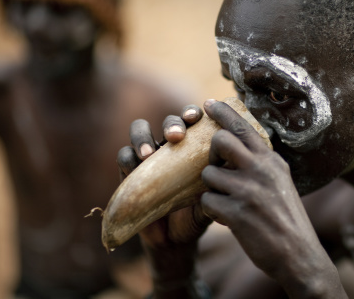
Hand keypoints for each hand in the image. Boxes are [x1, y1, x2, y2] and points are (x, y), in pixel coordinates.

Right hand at [116, 105, 210, 297]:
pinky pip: (124, 156)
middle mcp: (170, 146)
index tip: (196, 117)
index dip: (192, 113)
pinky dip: (128, 156)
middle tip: (176, 136)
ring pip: (140, 130)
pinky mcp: (129, 172)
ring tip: (149, 153)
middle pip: (168, 121)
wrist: (176, 241)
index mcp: (193, 146)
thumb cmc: (197, 214)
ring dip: (143, 136)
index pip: (192, 120)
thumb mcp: (212, 198)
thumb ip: (219, 184)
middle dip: (172, 123)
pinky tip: (135, 164)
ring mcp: (148, 157)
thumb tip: (229, 168)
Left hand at [199, 99, 344, 297]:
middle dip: (211, 154)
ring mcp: (249, 191)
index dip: (223, 113)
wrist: (299, 254)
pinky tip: (227, 218)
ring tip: (227, 201)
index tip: (208, 104)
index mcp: (272, 160)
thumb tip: (237, 145)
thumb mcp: (281, 181)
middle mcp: (261, 170)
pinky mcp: (237, 214)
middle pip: (220, 141)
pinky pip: (207, 202)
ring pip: (209, 175)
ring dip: (212, 189)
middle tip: (217, 168)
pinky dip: (212, 211)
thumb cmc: (285, 217)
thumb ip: (261, 163)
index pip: (243, 127)